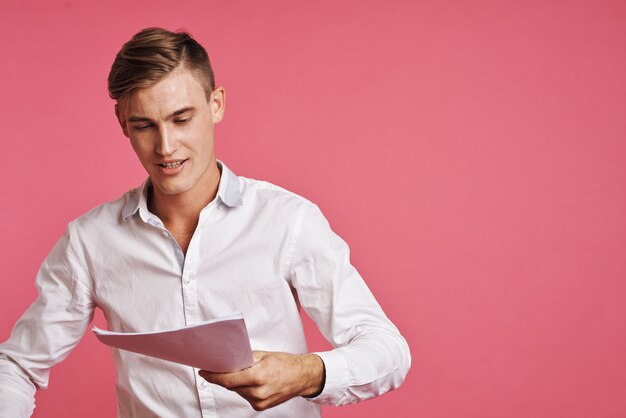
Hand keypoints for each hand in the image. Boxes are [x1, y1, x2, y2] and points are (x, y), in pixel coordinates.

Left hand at [198, 351, 324, 410]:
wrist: (302, 377)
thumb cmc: (285, 364)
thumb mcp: (263, 356)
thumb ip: (245, 359)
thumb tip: (228, 361)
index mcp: (257, 377)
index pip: (228, 379)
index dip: (213, 376)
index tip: (203, 372)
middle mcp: (257, 392)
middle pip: (231, 385)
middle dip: (224, 377)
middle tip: (219, 367)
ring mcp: (259, 402)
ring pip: (238, 391)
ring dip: (236, 382)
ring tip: (243, 372)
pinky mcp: (261, 407)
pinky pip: (246, 396)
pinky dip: (244, 388)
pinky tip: (251, 381)